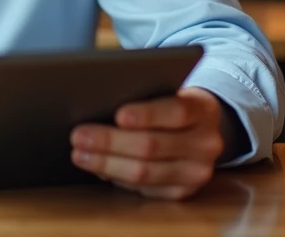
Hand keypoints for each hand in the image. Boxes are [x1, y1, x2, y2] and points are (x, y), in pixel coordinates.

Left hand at [70, 87, 224, 199]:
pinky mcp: (183, 192)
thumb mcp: (167, 91)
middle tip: (78, 135)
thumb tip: (98, 106)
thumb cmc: (171, 104)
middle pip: (152, 146)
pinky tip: (98, 168)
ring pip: (145, 173)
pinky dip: (117, 178)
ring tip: (80, 154)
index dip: (146, 114)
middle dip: (110, 142)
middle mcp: (205, 143)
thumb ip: (143, 94)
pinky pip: (144, 189)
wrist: (201, 130)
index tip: (118, 115)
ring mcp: (196, 172)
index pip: (175, 112)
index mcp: (202, 110)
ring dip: (106, 164)